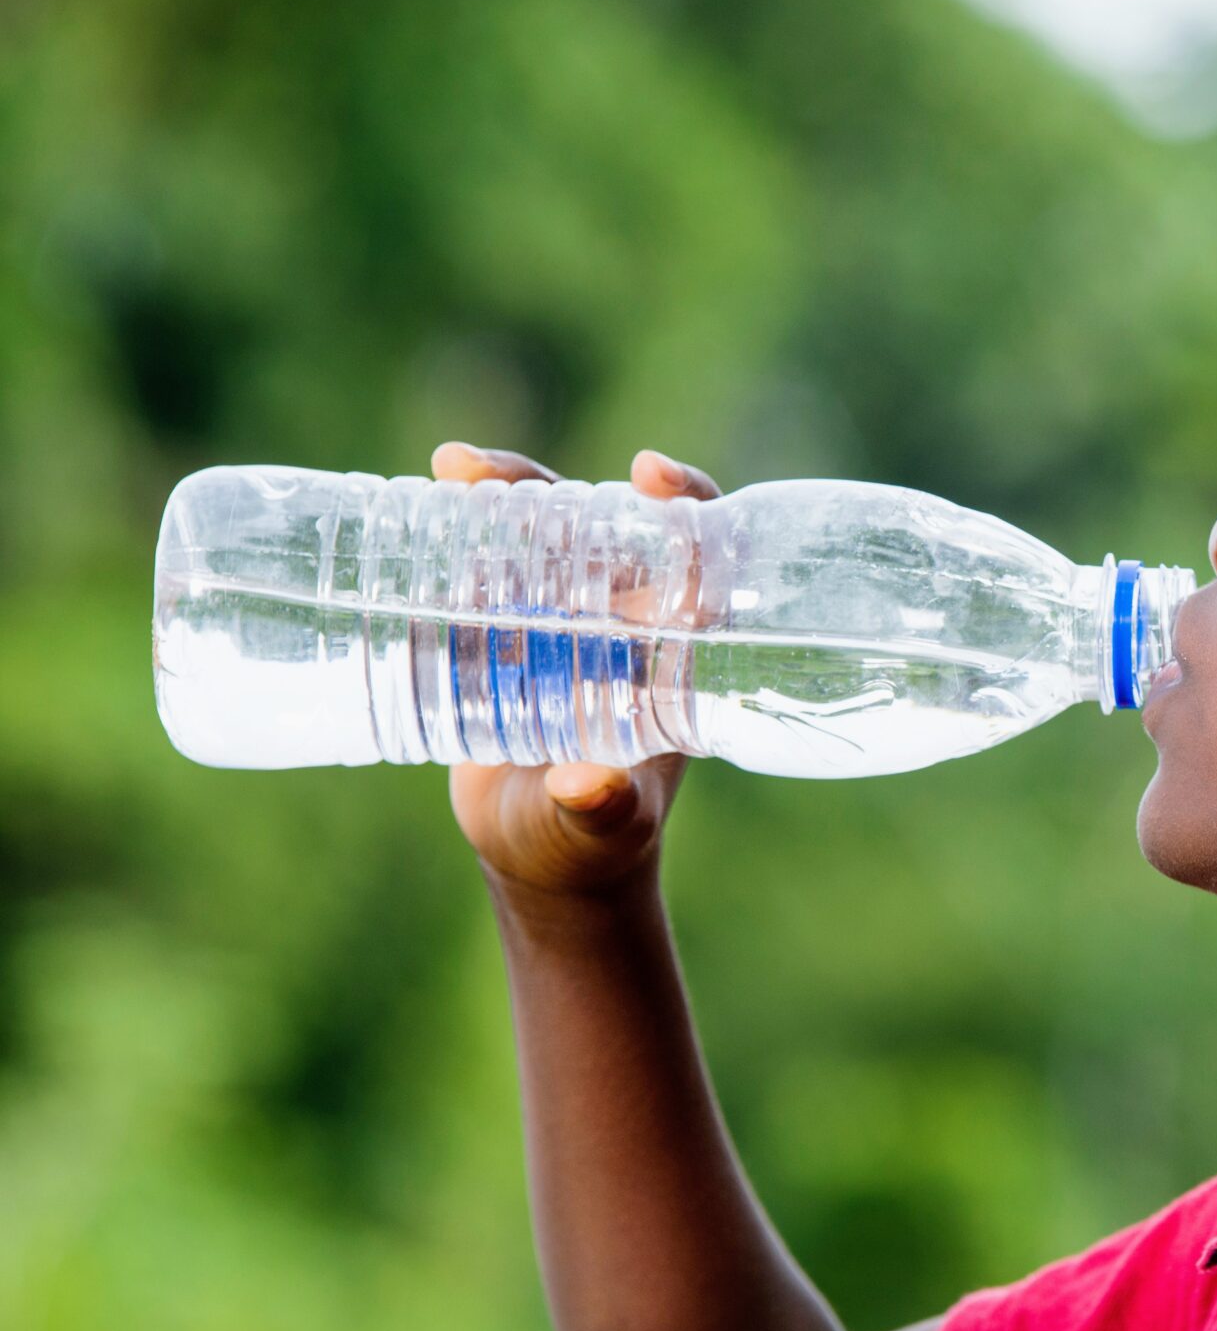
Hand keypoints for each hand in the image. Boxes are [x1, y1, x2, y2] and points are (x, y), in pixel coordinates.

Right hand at [434, 442, 722, 901]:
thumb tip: (589, 786)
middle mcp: (622, 624)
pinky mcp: (502, 636)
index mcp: (674, 651)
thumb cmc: (594, 845)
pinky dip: (448, 537)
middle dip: (547, 485)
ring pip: (534, 536)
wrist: (543, 857)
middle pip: (599, 525)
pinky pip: (482, 569)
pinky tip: (404, 513)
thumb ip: (602, 811)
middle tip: (482, 474)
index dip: (685, 500)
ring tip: (446, 473)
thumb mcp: (602, 829)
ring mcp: (559, 625)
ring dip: (493, 495)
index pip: (699, 554)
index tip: (644, 472)